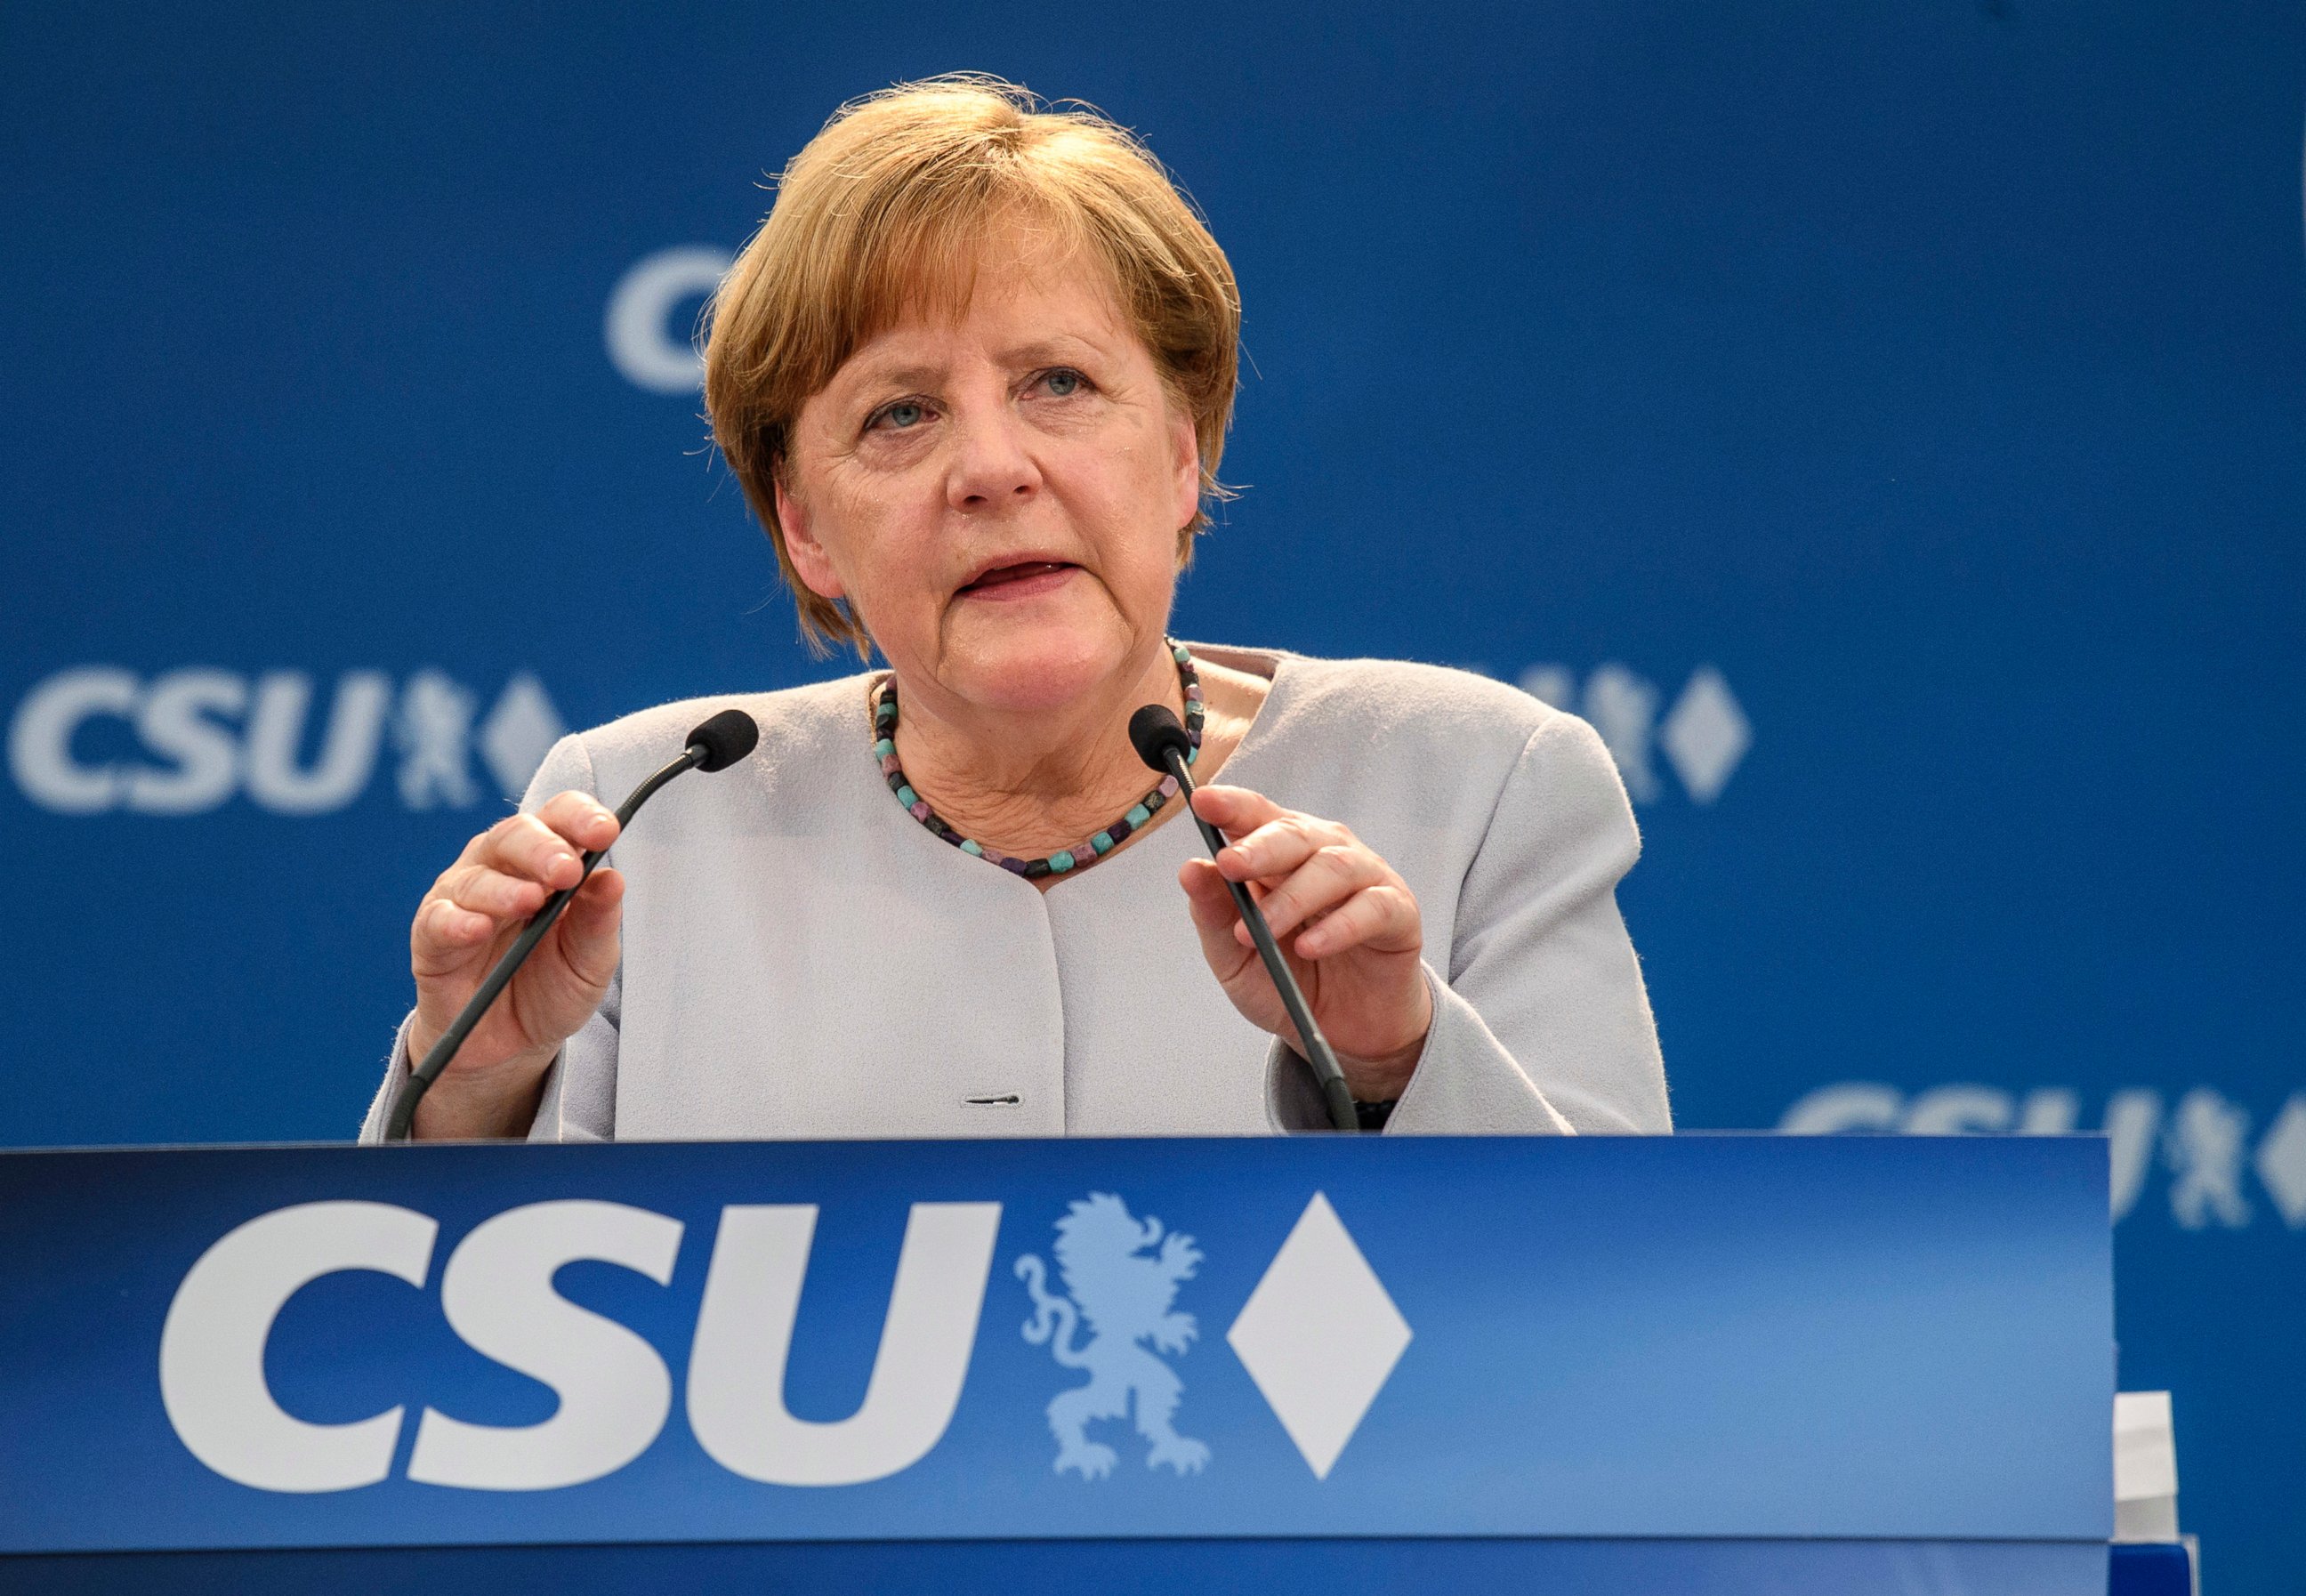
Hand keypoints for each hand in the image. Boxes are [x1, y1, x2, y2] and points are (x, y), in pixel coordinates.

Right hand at [405, 792, 623, 1137]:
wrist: (513, 1044)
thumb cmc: (551, 987)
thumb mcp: (589, 959)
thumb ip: (599, 920)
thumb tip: (613, 878)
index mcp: (545, 861)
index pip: (559, 819)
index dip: (580, 817)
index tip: (605, 830)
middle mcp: (500, 869)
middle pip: (514, 836)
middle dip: (543, 849)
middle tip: (567, 871)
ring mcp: (461, 898)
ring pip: (476, 877)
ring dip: (505, 888)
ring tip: (531, 901)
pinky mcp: (431, 936)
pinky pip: (437, 920)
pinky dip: (456, 921)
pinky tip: (476, 927)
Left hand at [1176, 786, 1431, 1101]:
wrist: (1345, 1031)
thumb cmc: (1288, 981)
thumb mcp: (1236, 957)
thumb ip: (1214, 915)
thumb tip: (1190, 869)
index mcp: (1279, 855)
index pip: (1256, 816)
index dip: (1231, 805)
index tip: (1201, 801)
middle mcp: (1323, 854)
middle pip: (1294, 833)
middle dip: (1258, 847)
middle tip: (1230, 865)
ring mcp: (1365, 879)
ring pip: (1333, 866)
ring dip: (1293, 897)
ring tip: (1265, 929)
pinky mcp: (1398, 911)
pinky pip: (1372, 907)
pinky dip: (1339, 926)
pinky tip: (1311, 947)